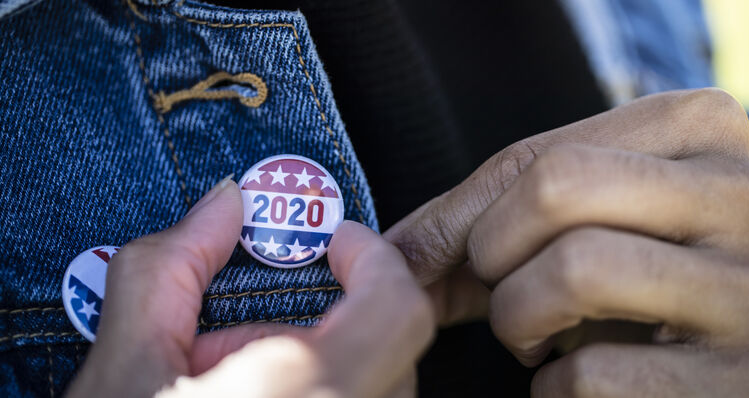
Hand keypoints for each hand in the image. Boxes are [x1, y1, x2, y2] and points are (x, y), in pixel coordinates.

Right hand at [66, 180, 432, 397]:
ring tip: (247, 385)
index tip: (337, 242)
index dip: (374, 257)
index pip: (398, 306)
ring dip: (326, 368)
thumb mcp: (125, 365)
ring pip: (382, 391)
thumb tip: (221, 206)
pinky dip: (331, 396)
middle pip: (390, 348)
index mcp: (306, 395)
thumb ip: (172, 266)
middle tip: (256, 333)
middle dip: (329, 320)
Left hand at [385, 88, 748, 395]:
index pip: (538, 153)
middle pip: (554, 188)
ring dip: (517, 319)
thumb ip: (518, 214)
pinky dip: (552, 389)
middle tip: (496, 290)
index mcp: (705, 133)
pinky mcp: (748, 384)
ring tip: (534, 337)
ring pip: (574, 270)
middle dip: (488, 252)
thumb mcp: (611, 217)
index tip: (409, 255)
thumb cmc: (659, 278)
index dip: (453, 214)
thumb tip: (391, 252)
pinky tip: (577, 382)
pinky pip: (591, 375)